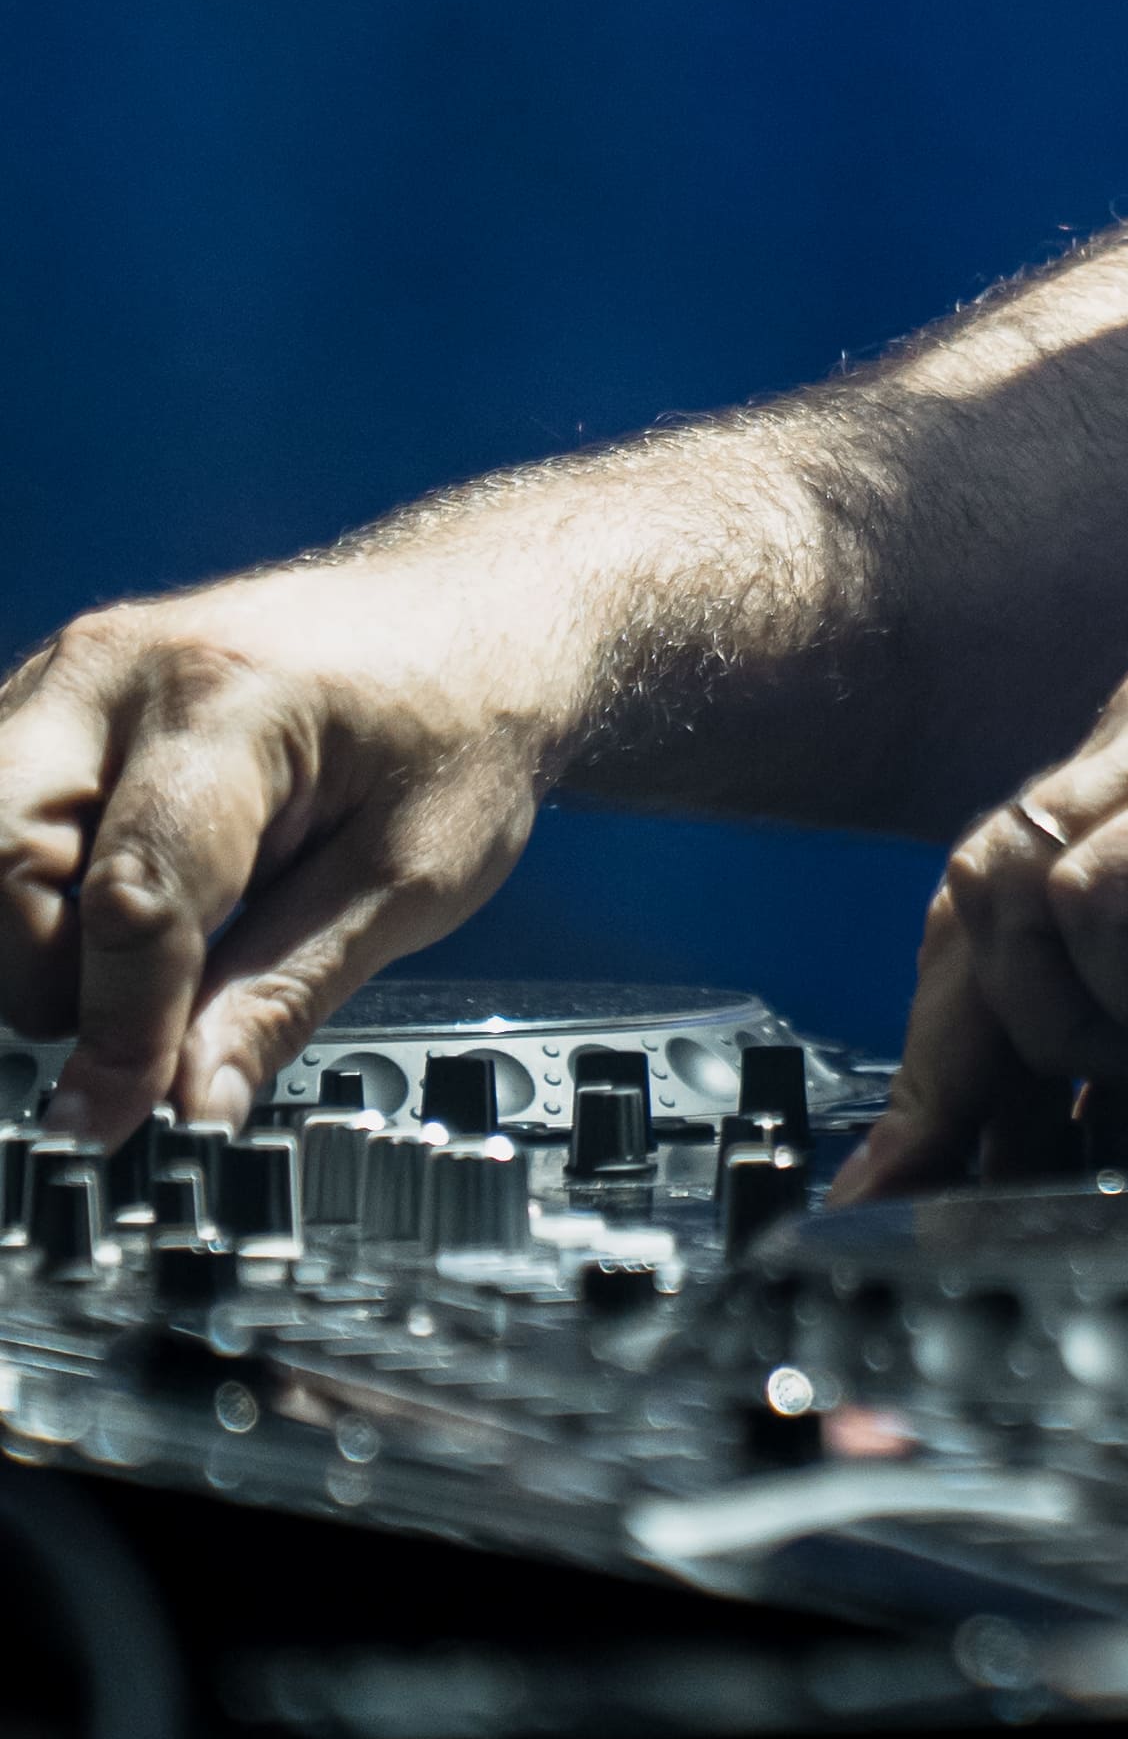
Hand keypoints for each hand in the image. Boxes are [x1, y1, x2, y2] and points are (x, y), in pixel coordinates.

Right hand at [0, 568, 561, 1140]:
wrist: (470, 616)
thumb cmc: (460, 722)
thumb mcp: (415, 877)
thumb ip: (288, 994)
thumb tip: (188, 1108)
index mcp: (231, 701)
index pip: (131, 896)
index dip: (117, 1033)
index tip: (113, 1122)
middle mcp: (119, 670)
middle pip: (2, 861)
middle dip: (49, 981)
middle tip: (137, 1033)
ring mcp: (67, 677)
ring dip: (24, 940)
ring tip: (131, 965)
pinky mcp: (42, 703)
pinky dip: (19, 895)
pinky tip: (97, 918)